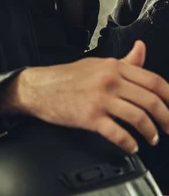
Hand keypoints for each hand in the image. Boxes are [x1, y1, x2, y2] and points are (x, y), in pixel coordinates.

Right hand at [6, 41, 168, 153]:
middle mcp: (110, 80)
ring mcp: (100, 99)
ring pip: (138, 117)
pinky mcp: (90, 117)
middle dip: (166, 119)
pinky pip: (118, 133)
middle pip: (150, 100)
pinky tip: (131, 147)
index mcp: (114, 67)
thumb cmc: (67, 77)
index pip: (153, 80)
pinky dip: (129, 144)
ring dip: (150, 132)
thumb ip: (124, 62)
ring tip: (152, 139)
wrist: (39, 88)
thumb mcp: (98, 64)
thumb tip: (141, 49)